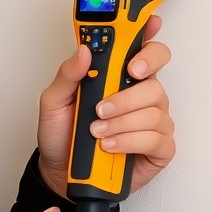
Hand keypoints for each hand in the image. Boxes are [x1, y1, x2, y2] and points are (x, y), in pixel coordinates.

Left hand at [36, 16, 174, 197]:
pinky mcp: (158, 149)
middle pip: (154, 82)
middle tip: (101, 106)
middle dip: (127, 95)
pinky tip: (110, 146)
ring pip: (154, 111)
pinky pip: (156, 139)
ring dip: (121, 122)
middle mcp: (140, 97)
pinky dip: (130, 141)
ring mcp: (153, 122)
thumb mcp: (53, 102)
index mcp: (120, 78)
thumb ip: (67, 75)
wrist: (60, 173)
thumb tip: (84, 51)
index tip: (143, 37)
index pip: (145, 50)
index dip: (149, 39)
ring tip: (97, 132)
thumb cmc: (62, 135)